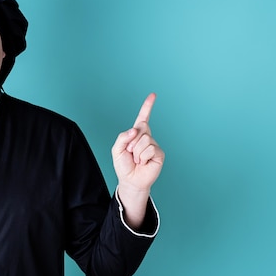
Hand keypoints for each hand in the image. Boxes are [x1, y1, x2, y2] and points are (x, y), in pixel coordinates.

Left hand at [112, 93, 163, 227]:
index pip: (143, 117)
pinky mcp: (159, 154)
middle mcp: (147, 137)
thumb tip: (136, 130)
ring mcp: (153, 145)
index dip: (148, 106)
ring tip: (137, 160)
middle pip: (141, 127)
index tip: (153, 95)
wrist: (130, 180)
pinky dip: (143, 157)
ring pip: (145, 139)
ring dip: (136, 152)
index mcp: (136, 134)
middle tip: (130, 153)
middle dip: (132, 141)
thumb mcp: (116, 149)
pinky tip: (143, 163)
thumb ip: (122, 137)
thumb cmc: (124, 165)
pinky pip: (150, 149)